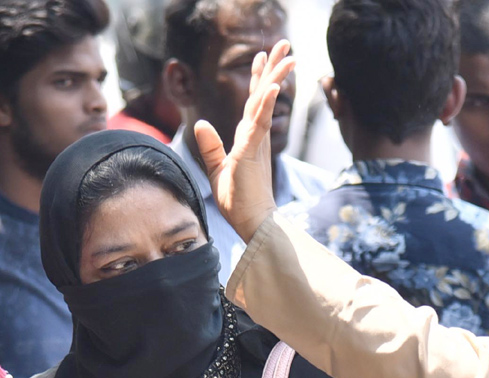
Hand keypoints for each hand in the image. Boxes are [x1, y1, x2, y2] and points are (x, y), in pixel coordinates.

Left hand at [195, 40, 295, 243]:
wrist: (252, 224)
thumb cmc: (239, 202)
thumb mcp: (218, 168)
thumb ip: (210, 146)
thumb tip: (200, 123)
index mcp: (249, 139)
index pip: (254, 103)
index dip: (258, 79)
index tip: (262, 56)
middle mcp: (256, 137)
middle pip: (263, 96)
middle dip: (274, 68)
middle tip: (286, 43)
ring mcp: (255, 144)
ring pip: (265, 103)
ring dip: (275, 77)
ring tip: (288, 54)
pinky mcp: (252, 154)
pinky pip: (260, 124)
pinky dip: (266, 104)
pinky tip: (271, 86)